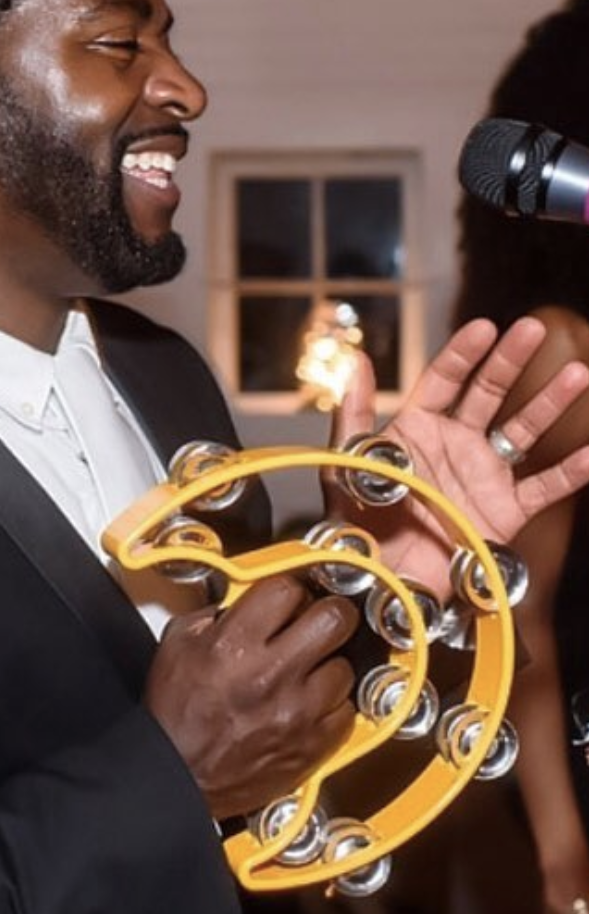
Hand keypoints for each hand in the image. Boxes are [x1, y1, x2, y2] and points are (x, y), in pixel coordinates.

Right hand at [144, 573, 357, 821]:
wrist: (178, 775)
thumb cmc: (175, 716)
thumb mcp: (176, 647)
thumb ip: (212, 616)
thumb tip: (243, 604)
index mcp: (234, 644)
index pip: (288, 589)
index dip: (289, 590)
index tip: (288, 600)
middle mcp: (271, 674)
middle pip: (335, 619)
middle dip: (328, 614)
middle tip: (319, 621)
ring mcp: (297, 711)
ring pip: (346, 667)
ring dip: (328, 665)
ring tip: (306, 672)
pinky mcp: (312, 745)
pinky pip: (346, 711)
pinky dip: (331, 705)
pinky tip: (308, 703)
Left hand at [329, 317, 588, 596]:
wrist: (382, 586)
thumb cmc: (357, 529)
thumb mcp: (347, 469)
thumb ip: (353, 416)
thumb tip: (355, 360)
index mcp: (416, 430)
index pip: (444, 380)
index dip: (463, 353)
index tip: (484, 327)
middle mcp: (454, 445)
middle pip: (489, 392)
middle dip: (510, 360)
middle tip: (533, 328)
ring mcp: (483, 475)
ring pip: (524, 430)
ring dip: (550, 402)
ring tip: (578, 374)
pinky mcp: (505, 511)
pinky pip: (544, 486)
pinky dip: (571, 471)